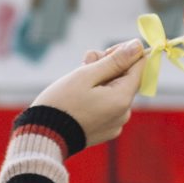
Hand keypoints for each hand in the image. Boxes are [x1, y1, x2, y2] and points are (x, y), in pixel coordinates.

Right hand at [32, 40, 146, 147]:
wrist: (44, 136)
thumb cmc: (62, 103)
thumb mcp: (86, 75)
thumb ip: (114, 61)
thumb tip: (137, 46)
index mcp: (122, 99)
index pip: (139, 66)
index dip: (124, 53)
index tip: (102, 54)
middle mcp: (124, 113)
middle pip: (125, 78)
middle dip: (107, 66)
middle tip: (84, 64)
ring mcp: (115, 124)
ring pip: (115, 91)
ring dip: (100, 81)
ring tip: (76, 82)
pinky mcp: (105, 130)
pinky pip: (108, 106)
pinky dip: (97, 97)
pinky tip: (79, 98)